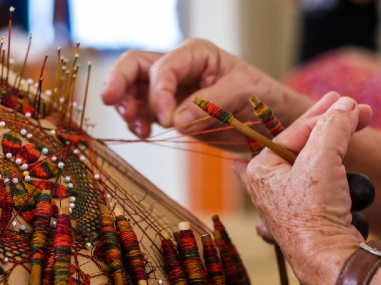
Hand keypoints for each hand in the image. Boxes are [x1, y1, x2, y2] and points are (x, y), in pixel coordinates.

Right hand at [101, 38, 311, 140]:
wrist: (270, 123)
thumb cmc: (262, 99)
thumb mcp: (243, 95)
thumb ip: (209, 104)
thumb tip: (175, 120)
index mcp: (196, 53)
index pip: (164, 66)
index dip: (158, 92)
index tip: (167, 119)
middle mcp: (179, 66)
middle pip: (136, 66)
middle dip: (120, 82)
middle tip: (109, 101)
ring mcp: (171, 88)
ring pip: (133, 89)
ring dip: (128, 107)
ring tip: (137, 128)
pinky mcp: (169, 109)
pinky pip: (143, 112)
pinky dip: (138, 123)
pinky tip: (144, 134)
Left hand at [234, 94, 371, 284]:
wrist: (331, 258)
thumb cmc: (315, 211)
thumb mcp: (322, 158)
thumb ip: (333, 125)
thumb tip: (347, 106)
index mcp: (261, 169)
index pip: (294, 130)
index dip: (322, 112)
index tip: (345, 98)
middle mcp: (271, 184)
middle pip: (306, 143)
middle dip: (335, 124)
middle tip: (361, 110)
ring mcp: (291, 200)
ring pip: (317, 159)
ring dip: (340, 141)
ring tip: (361, 124)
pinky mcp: (311, 212)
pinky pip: (324, 179)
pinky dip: (339, 165)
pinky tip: (348, 153)